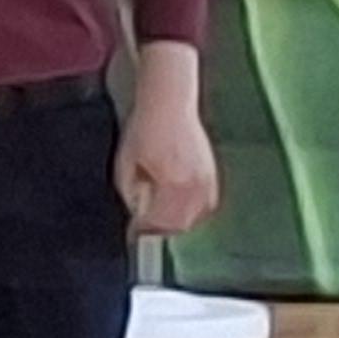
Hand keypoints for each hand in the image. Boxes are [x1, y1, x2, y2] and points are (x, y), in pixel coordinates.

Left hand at [115, 86, 220, 240]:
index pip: (158, 222)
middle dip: (160, 229)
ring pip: (195, 218)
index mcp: (171, 184)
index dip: (143, 230)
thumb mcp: (126, 164)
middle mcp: (193, 185)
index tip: (133, 233)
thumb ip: (131, 193)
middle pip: (179, 225)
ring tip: (161, 216)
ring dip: (177, 222)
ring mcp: (206, 180)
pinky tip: (180, 206)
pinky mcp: (212, 174)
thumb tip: (139, 213)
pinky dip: (193, 211)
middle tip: (145, 227)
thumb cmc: (145, 130)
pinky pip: (206, 205)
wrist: (168, 104)